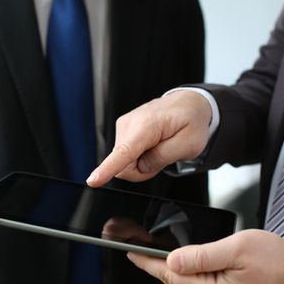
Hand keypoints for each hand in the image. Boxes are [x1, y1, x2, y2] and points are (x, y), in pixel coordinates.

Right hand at [86, 90, 211, 186]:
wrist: (189, 103)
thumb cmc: (191, 121)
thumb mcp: (189, 144)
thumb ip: (164, 157)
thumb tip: (141, 166)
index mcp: (147, 125)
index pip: (124, 152)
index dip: (107, 169)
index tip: (92, 180)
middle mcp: (130, 123)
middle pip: (123, 165)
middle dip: (141, 171)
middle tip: (162, 159)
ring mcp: (124, 125)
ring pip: (122, 161)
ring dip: (141, 163)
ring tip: (159, 149)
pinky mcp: (123, 129)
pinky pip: (124, 154)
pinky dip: (139, 156)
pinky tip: (152, 145)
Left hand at [127, 229, 283, 283]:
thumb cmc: (274, 261)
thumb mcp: (235, 250)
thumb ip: (201, 255)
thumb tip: (172, 260)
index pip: (170, 276)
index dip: (147, 262)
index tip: (130, 252)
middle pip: (175, 279)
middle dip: (154, 263)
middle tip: (135, 247)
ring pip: (186, 280)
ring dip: (169, 265)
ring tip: (153, 250)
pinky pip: (199, 281)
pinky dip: (186, 268)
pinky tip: (180, 259)